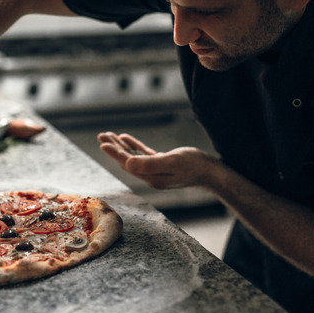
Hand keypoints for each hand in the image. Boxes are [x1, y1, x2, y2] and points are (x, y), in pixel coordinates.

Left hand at [97, 132, 218, 189]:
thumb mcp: (172, 162)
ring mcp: (156, 171)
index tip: (103, 143)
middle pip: (127, 160)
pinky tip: (126, 138)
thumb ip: (149, 164)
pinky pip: (143, 155)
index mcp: (151, 177)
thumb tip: (128, 164)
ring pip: (133, 157)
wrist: (212, 172)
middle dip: (114, 148)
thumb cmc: (194, 166)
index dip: (115, 153)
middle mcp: (151, 176)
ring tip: (109, 135)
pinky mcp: (162, 165)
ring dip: (121, 146)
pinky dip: (134, 146)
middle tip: (102, 135)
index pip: (128, 164)